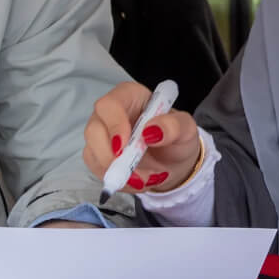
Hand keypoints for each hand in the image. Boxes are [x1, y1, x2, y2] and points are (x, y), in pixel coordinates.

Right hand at [84, 81, 201, 193]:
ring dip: (117, 173)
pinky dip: (117, 181)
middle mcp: (110, 113)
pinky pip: (97, 170)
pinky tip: (137, 182)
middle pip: (94, 130)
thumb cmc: (177, 138)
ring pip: (92, 152)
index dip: (114, 125)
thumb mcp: (186, 130)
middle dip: (112, 157)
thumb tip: (151, 131)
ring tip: (145, 180)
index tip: (125, 146)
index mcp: (129, 96)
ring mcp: (101, 135)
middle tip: (137, 175)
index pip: (110, 105)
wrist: (173, 162)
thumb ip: (174, 126)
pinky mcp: (98, 156)